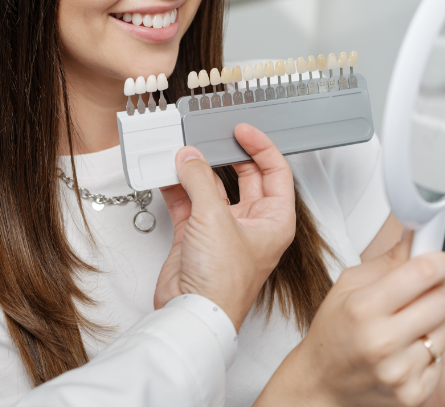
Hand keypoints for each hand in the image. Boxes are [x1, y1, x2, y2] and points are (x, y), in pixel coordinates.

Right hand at [154, 123, 296, 330]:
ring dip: (196, 170)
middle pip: (244, 177)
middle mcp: (251, 224)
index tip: (242, 130)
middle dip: (226, 156)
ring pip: (212, 188)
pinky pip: (188, 201)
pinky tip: (168, 173)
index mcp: (274, 220)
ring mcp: (222, 229)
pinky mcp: (196, 236)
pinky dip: (177, 186)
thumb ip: (200, 180)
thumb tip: (190, 158)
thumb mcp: (215, 218)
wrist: (192, 313)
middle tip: (212, 136)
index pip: (276, 172)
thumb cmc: (222, 283)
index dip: (261, 147)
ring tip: (183, 152)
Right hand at [255, 233, 444, 406]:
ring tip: (406, 326)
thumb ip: (386, 262)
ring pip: (444, 331)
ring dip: (432, 323)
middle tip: (423, 290)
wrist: (321, 382)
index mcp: (363, 307)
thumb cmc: (333, 330)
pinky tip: (405, 351)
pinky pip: (441, 360)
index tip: (443, 260)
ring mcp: (399, 371)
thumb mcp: (347, 286)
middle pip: (442, 301)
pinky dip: (428, 352)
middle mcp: (382, 340)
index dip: (441, 261)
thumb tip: (415, 239)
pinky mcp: (412, 394)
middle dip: (438, 289)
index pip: (422, 273)